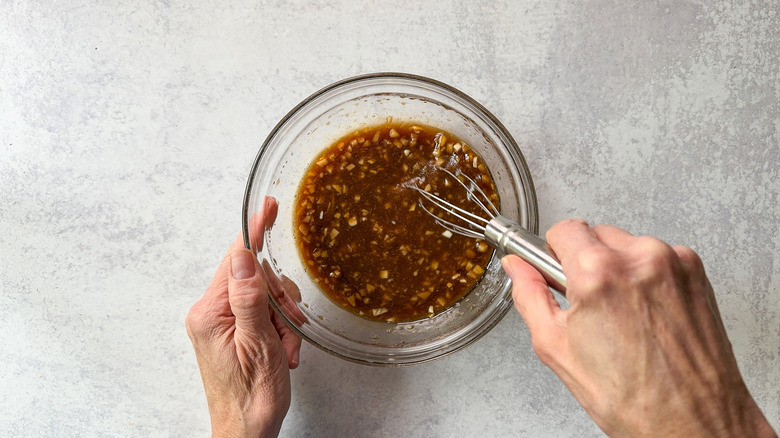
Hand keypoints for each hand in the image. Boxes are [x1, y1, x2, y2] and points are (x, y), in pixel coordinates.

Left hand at [186, 197, 301, 436]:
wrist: (247, 431)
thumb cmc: (251, 398)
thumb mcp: (258, 344)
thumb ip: (249, 298)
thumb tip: (242, 255)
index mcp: (210, 312)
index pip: (235, 259)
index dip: (254, 232)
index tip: (269, 207)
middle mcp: (211, 312)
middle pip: (256, 277)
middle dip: (281, 301)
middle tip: (288, 327)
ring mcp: (222, 322)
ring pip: (266, 295)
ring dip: (283, 320)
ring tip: (285, 349)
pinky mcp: (233, 330)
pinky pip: (264, 312)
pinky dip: (280, 329)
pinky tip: (282, 351)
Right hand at [502, 219, 775, 436]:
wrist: (692, 420)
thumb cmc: (632, 397)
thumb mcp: (556, 348)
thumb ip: (529, 295)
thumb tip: (517, 268)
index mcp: (597, 273)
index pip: (563, 229)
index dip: (552, 252)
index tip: (553, 267)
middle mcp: (639, 258)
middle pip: (595, 234)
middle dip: (584, 260)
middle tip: (586, 300)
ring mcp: (672, 262)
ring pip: (627, 244)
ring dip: (617, 267)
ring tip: (621, 314)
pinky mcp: (695, 271)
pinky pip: (657, 256)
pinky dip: (646, 276)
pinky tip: (645, 313)